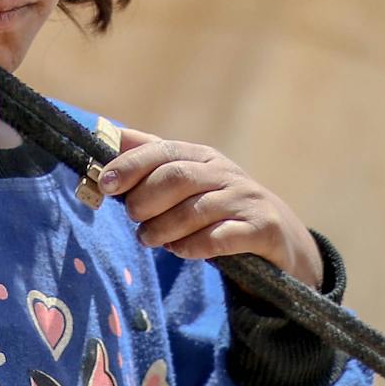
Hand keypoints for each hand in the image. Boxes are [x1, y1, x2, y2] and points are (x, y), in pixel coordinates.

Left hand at [98, 128, 322, 287]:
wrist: (279, 238)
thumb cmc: (220, 208)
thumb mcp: (190, 180)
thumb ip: (151, 160)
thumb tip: (106, 135)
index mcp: (203, 157)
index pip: (162, 151)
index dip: (130, 165)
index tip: (105, 183)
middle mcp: (226, 173)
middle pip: (177, 177)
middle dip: (146, 199)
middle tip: (134, 218)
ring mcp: (246, 200)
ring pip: (196, 210)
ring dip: (164, 228)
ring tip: (149, 239)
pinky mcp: (263, 229)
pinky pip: (221, 237)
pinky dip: (194, 246)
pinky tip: (181, 250)